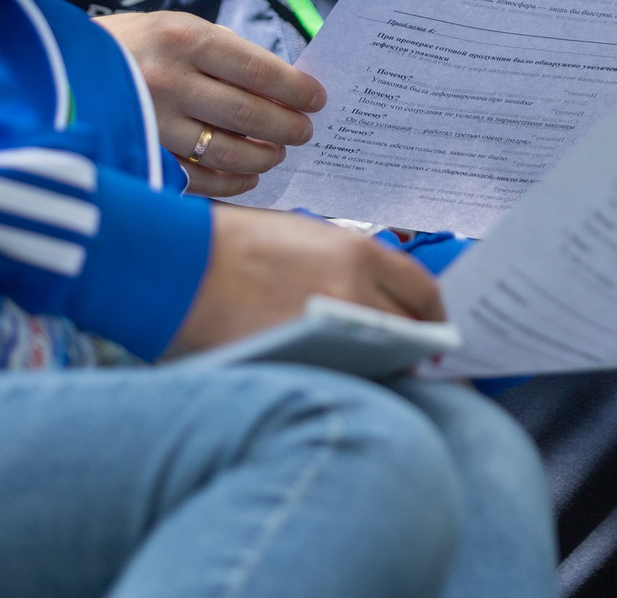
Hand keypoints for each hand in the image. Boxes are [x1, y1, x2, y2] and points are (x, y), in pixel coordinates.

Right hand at [98, 11, 324, 196]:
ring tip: (277, 154)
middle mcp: (170, 80)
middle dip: (286, 126)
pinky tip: (247, 178)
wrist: (51, 68)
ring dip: (263, 156)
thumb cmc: (123, 46)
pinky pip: (199, 178)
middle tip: (304, 132)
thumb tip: (276, 83)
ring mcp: (153, 122)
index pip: (259, 70)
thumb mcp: (169, 28)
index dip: (295, 89)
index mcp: (184, 39)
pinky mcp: (141, 154)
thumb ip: (218, 52)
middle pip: (249, 113)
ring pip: (227, 149)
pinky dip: (230, 182)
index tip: (316, 99)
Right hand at [166, 205, 444, 355]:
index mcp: (359, 254)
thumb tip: (380, 297)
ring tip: (377, 370)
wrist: (181, 267)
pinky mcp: (304, 363)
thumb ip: (351, 264)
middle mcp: (355, 292)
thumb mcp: (307, 237)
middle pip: (409, 330)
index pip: (423, 291)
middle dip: (414, 342)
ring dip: (384, 364)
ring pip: (381, 358)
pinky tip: (340, 378)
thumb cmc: (237, 246)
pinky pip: (344, 376)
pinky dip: (349, 378)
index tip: (435, 326)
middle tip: (412, 355)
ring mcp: (331, 332)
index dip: (434, 314)